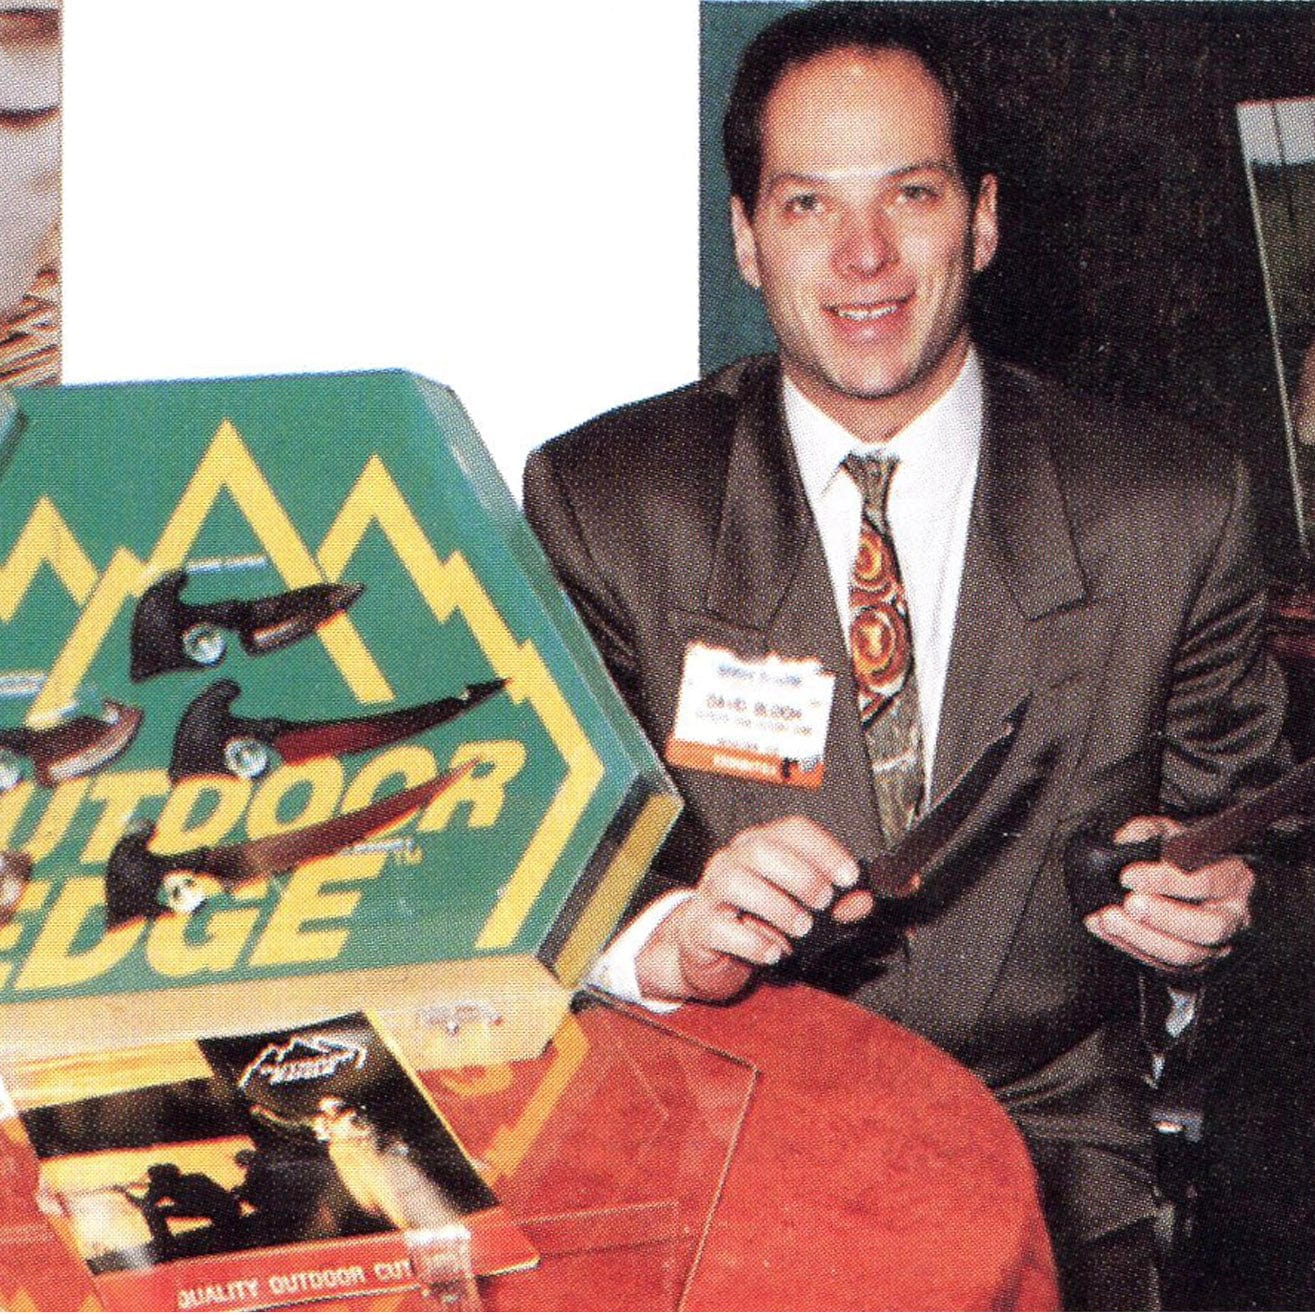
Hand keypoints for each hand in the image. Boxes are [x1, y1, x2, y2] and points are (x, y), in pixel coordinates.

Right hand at [635, 816, 874, 1002]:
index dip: (825, 849)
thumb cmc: (752, 920)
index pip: (792, 830)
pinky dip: (753, 942)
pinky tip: (774, 952)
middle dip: (801, 876)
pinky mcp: (699, 927)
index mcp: (759, 846)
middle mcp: (732, 862)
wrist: (704, 948)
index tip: (849, 876)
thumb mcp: (797, 908)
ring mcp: (711, 893)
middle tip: (824, 902)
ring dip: (777, 906)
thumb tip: (861, 900)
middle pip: (762, 851)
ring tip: (801, 927)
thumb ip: (833, 903)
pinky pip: (721, 928)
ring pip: (736, 882)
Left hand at [1083, 814, 1253, 975]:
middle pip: (1207, 928)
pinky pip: (1164, 965)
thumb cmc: (1182, 855)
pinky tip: (1104, 929)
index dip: (1166, 880)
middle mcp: (1231, 915)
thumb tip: (1123, 841)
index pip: (1206, 882)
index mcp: (1232, 878)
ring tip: (1109, 919)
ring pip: (1185, 953)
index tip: (1128, 875)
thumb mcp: (1168, 831)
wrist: (1189, 879)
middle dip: (1162, 917)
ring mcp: (1216, 945)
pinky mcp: (1193, 964)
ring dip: (1141, 937)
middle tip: (1128, 904)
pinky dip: (1129, 947)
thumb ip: (1147, 831)